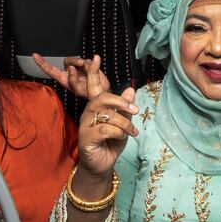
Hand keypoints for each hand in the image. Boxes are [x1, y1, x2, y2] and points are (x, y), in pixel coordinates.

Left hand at [33, 53, 110, 99]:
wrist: (103, 92)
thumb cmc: (90, 94)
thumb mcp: (80, 90)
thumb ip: (75, 78)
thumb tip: (74, 66)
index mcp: (64, 80)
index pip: (50, 70)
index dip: (42, 63)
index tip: (35, 55)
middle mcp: (70, 73)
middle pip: (66, 61)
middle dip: (73, 61)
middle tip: (80, 64)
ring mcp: (78, 68)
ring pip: (76, 59)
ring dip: (82, 62)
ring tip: (88, 69)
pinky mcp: (87, 65)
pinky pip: (86, 60)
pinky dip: (90, 64)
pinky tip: (93, 69)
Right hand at [77, 55, 137, 177]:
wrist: (104, 164)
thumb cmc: (112, 142)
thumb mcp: (124, 123)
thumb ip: (126, 107)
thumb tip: (130, 89)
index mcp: (97, 106)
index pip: (94, 86)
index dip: (93, 71)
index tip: (95, 57)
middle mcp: (89, 112)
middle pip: (102, 97)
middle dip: (121, 102)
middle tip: (134, 109)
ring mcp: (86, 125)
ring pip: (107, 114)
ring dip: (124, 123)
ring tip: (131, 131)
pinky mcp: (86, 138)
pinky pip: (106, 129)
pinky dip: (119, 133)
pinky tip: (122, 137)